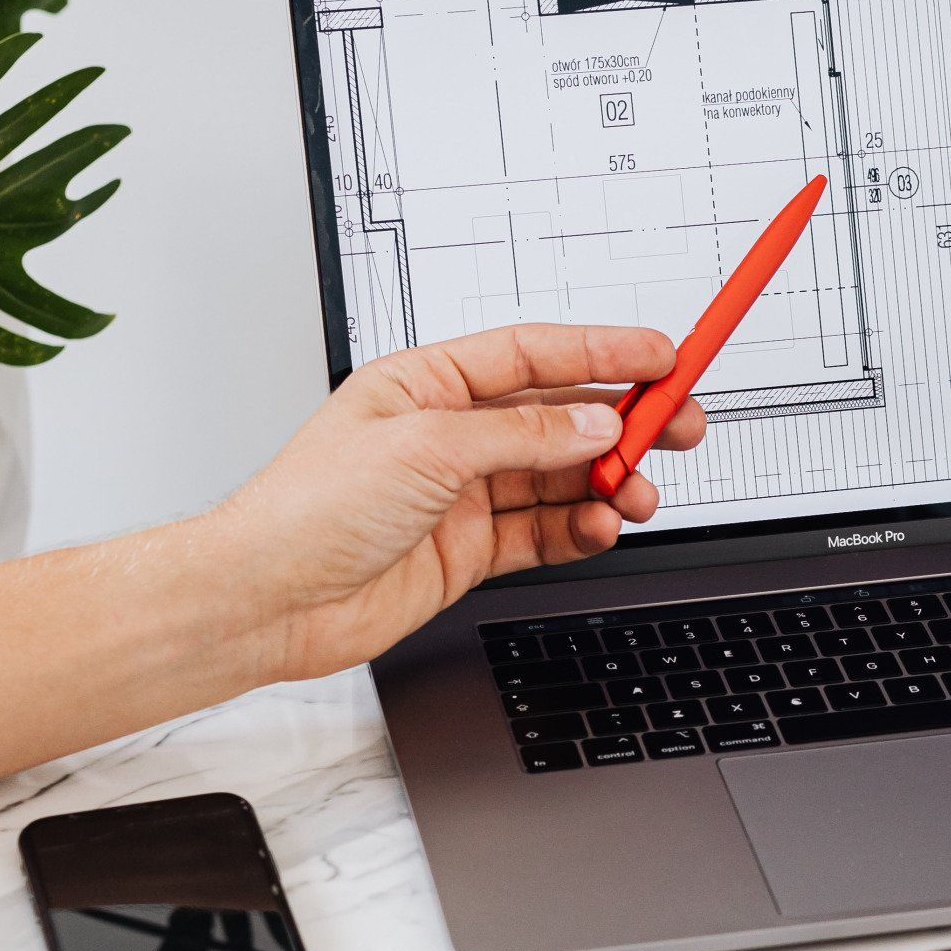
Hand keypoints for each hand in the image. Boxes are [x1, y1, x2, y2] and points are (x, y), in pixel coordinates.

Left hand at [210, 323, 704, 682]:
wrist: (272, 599)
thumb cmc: (310, 509)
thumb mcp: (426, 449)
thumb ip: (520, 436)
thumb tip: (590, 421)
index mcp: (428, 382)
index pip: (533, 354)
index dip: (603, 351)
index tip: (662, 355)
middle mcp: (448, 433)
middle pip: (558, 416)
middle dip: (623, 420)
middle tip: (678, 426)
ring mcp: (461, 494)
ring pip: (560, 478)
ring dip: (607, 482)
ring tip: (638, 493)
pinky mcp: (469, 550)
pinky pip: (544, 530)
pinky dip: (580, 529)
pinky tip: (602, 526)